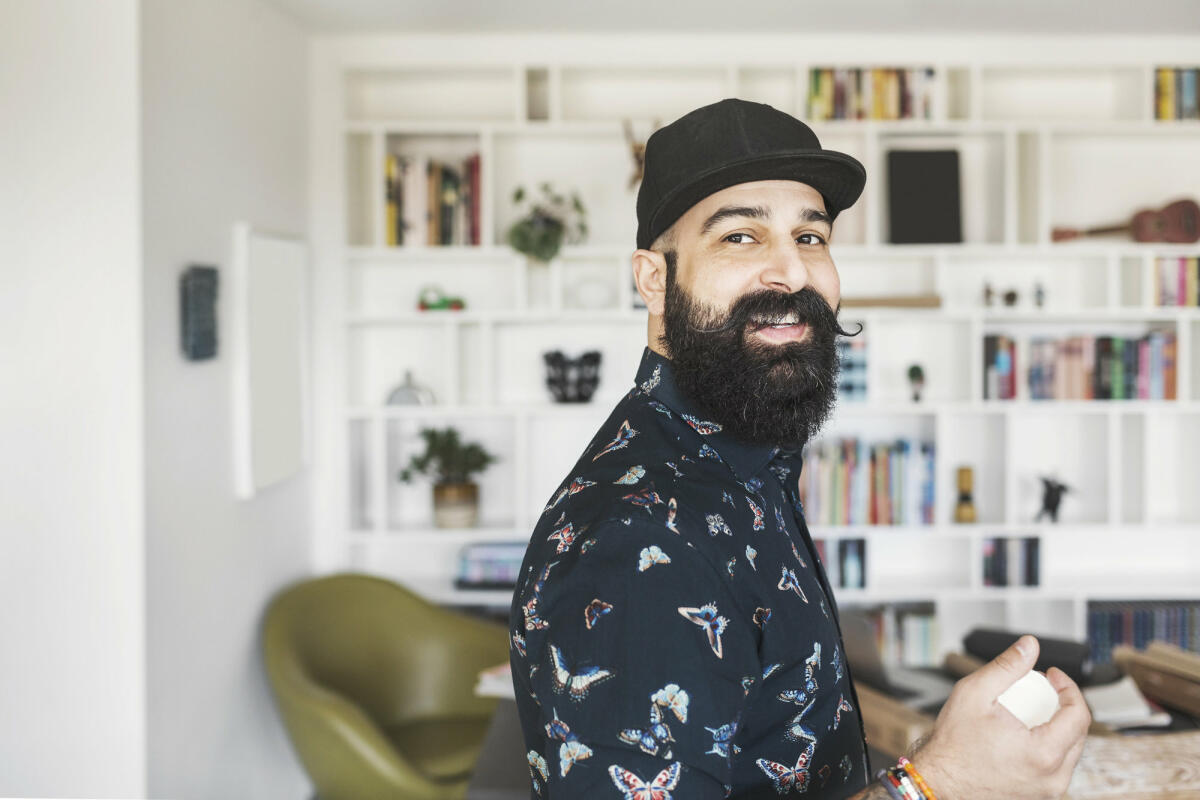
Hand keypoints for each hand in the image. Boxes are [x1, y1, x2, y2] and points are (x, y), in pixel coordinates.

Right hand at [907, 635, 1091, 799]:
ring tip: (1032, 710)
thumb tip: (1029, 646)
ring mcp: (1047, 791)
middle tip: (1042, 690)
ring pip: (1070, 752)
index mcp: (1043, 753)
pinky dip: (1049, 746)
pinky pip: (1057, 767)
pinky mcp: (1038, 797)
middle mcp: (1052, 778)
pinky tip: (1026, 734)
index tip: (1053, 676)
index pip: (1079, 715)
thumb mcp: (974, 693)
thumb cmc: (952, 746)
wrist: (937, 782)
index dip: (1069, 687)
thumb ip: (1006, 666)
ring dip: (1059, 727)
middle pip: (1078, 733)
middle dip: (1064, 705)